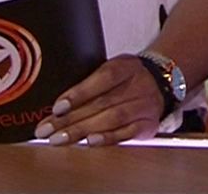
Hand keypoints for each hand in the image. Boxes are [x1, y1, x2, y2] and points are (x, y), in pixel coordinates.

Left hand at [32, 55, 162, 145]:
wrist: (161, 83)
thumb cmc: (127, 78)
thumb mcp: (113, 68)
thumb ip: (91, 80)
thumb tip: (57, 104)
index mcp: (126, 66)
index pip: (103, 78)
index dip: (79, 93)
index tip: (57, 108)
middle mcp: (138, 85)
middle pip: (101, 103)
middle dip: (70, 119)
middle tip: (46, 130)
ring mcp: (144, 106)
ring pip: (112, 119)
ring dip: (82, 131)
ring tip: (59, 139)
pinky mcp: (147, 124)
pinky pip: (126, 133)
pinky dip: (107, 138)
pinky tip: (90, 142)